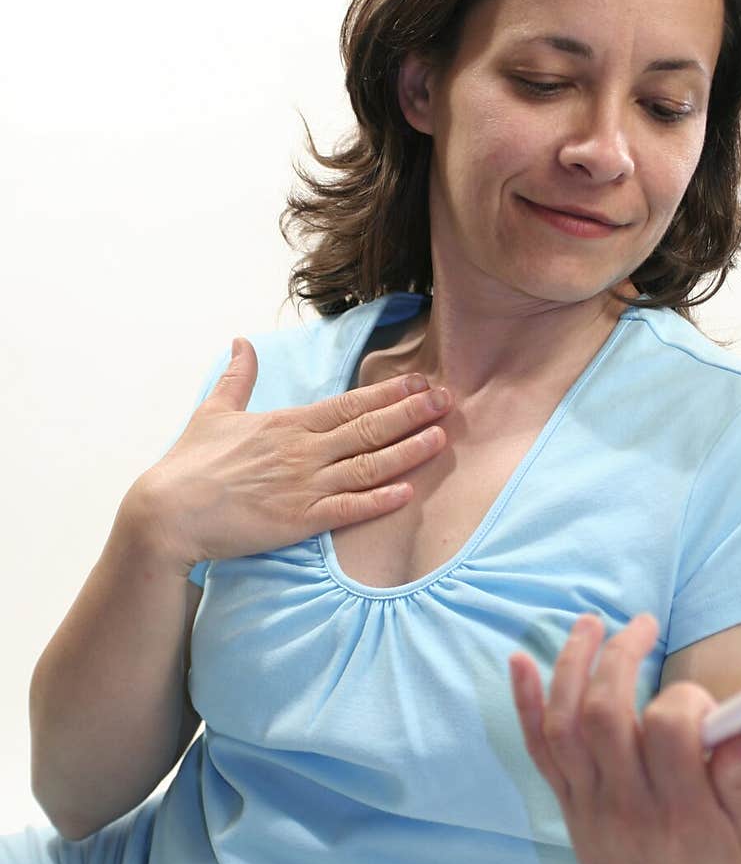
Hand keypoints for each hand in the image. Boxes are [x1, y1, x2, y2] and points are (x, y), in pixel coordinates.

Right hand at [128, 339, 452, 575]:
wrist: (168, 512)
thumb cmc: (189, 464)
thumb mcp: (214, 411)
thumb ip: (237, 377)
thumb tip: (240, 342)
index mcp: (288, 424)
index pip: (350, 403)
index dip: (389, 393)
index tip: (421, 383)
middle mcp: (303, 451)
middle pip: (368, 428)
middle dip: (412, 414)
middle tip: (449, 401)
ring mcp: (303, 486)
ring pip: (368, 466)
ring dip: (407, 451)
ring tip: (440, 439)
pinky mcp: (299, 521)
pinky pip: (347, 509)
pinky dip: (379, 501)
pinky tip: (407, 491)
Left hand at [508, 612, 740, 863]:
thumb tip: (737, 734)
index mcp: (682, 815)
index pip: (670, 731)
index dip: (686, 698)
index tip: (700, 700)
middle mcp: (627, 808)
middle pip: (606, 717)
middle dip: (619, 658)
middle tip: (641, 623)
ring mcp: (589, 806)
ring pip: (565, 726)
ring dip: (571, 665)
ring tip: (590, 622)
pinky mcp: (566, 806)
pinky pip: (538, 750)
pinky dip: (524, 704)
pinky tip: (519, 660)